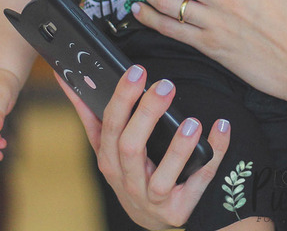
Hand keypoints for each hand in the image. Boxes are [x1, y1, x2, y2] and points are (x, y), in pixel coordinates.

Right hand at [57, 66, 229, 229]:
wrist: (152, 217)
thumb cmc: (130, 172)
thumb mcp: (107, 147)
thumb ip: (89, 115)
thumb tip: (65, 79)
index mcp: (109, 160)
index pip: (111, 125)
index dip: (123, 98)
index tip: (137, 71)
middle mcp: (128, 180)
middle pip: (132, 147)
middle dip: (148, 114)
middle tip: (166, 85)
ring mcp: (153, 198)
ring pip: (163, 176)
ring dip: (178, 148)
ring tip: (192, 122)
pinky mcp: (178, 209)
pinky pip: (200, 181)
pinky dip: (214, 154)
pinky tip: (221, 128)